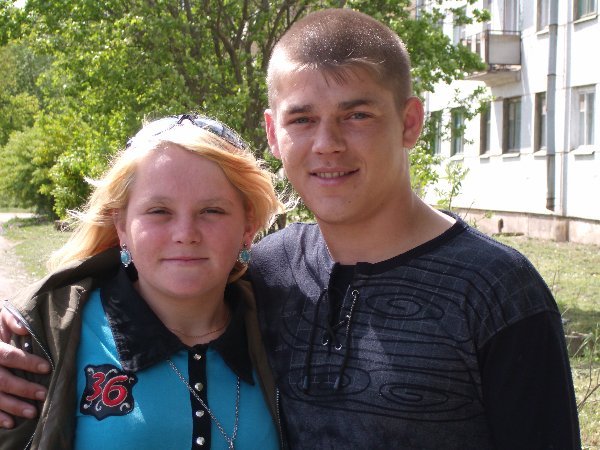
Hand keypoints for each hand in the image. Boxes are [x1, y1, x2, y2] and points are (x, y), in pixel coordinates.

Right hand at [0, 306, 50, 428]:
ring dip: (13, 406)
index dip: (27, 362)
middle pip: (2, 380)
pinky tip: (11, 423)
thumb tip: (25, 328)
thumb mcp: (0, 316)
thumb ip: (11, 319)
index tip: (47, 368)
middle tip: (44, 394)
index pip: (8, 356)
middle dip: (23, 389)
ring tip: (33, 412)